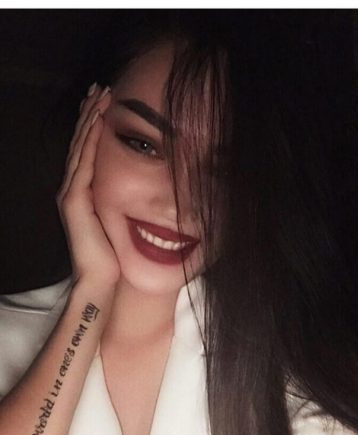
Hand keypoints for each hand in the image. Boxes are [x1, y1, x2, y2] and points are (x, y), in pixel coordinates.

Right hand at [56, 83, 119, 287]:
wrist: (102, 278)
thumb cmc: (112, 254)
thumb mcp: (118, 220)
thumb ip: (122, 201)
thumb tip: (142, 187)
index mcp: (83, 192)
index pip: (87, 150)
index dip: (93, 125)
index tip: (104, 104)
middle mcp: (73, 188)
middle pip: (81, 142)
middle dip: (89, 114)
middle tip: (99, 89)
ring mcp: (71, 193)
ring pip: (81, 147)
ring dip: (90, 119)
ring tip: (99, 96)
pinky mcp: (75, 199)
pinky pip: (84, 163)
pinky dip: (91, 140)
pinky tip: (98, 121)